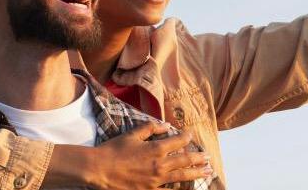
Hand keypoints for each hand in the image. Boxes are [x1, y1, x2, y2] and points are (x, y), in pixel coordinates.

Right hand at [46, 122, 212, 189]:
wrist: (99, 169)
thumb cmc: (114, 150)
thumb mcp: (132, 134)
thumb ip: (150, 128)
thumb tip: (165, 125)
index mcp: (156, 148)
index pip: (179, 141)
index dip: (187, 136)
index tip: (191, 134)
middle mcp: (160, 164)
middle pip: (185, 160)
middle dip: (199, 158)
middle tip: (208, 157)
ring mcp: (156, 180)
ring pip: (182, 176)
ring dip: (196, 173)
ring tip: (207, 172)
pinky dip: (179, 189)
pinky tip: (187, 188)